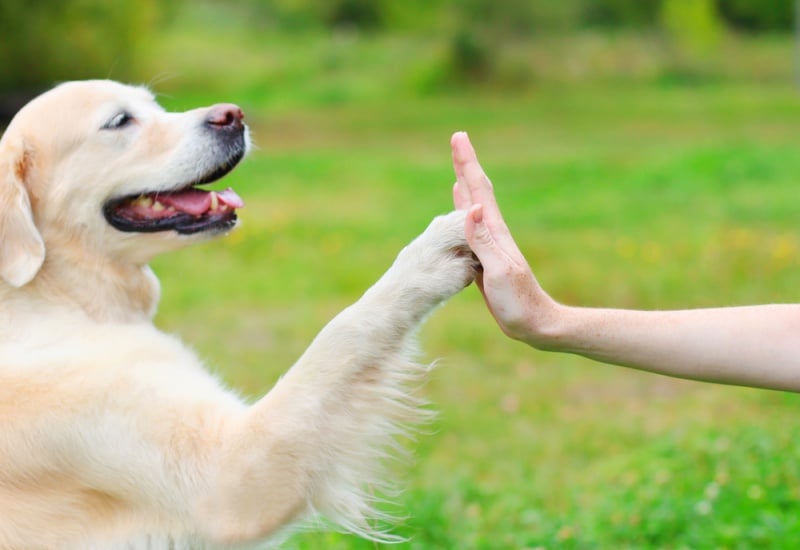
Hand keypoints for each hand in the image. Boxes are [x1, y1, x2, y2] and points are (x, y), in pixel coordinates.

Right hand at [451, 132, 557, 344]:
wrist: (535, 324)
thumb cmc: (519, 301)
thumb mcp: (498, 271)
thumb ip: (484, 241)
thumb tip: (471, 207)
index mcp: (496, 232)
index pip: (478, 191)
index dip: (468, 164)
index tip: (459, 138)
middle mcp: (494, 233)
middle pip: (477, 191)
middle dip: (467, 165)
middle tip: (458, 140)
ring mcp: (491, 245)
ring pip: (474, 207)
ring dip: (466, 185)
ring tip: (459, 169)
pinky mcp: (485, 258)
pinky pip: (471, 228)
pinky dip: (464, 213)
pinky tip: (462, 209)